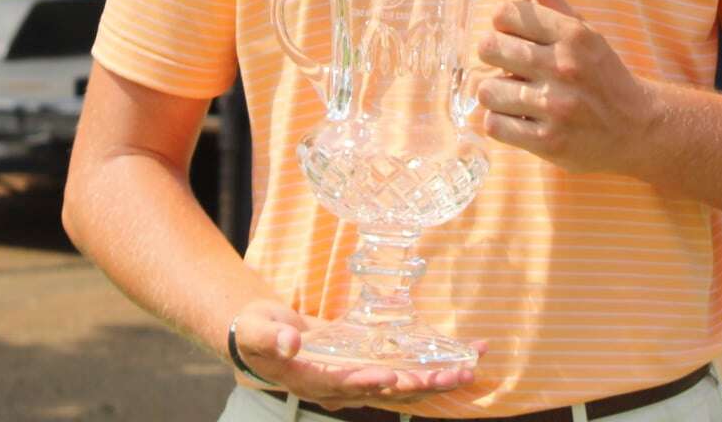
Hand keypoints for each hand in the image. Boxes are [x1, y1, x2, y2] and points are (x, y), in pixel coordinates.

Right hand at [228, 299, 479, 407]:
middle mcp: (337, 388)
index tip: (389, 375)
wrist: (263, 335)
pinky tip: (456, 358)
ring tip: (465, 372)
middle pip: (382, 391)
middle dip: (417, 384)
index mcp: (310, 380)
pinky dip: (426, 366)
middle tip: (451, 375)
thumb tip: (292, 343)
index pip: (342, 384)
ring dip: (431, 381)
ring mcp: (353, 380)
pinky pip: (399, 371)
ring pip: (397, 386)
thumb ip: (272, 337)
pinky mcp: (364, 368)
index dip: (366, 382)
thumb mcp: (256, 330)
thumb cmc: (256, 331)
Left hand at [475, 0, 658, 174]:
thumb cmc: (601, 73)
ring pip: (486, 89)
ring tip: (516, 96)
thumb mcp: (580, 28)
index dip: (503, 27)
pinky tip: (519, 119)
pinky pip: (493, 125)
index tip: (516, 39)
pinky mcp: (548, 142)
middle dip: (495, 58)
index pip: (504, 14)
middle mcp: (564, 67)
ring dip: (496, 94)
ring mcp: (556, 107)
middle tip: (511, 68)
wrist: (638, 128)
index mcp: (573, 33)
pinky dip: (501, 122)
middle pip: (488, 48)